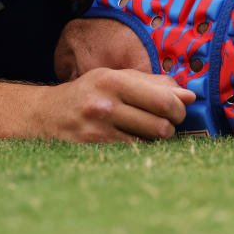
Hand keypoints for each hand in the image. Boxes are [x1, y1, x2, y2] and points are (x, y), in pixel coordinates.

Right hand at [38, 68, 195, 142]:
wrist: (43, 115)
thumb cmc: (86, 94)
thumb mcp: (113, 78)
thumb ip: (152, 83)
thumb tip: (189, 96)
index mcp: (112, 81)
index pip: (163, 99)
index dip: (179, 108)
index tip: (178, 110)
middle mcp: (104, 104)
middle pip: (161, 125)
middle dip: (171, 126)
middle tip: (164, 124)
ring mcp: (98, 131)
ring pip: (150, 143)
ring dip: (154, 140)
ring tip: (145, 132)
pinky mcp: (94, 151)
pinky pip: (133, 155)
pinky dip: (139, 150)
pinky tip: (130, 142)